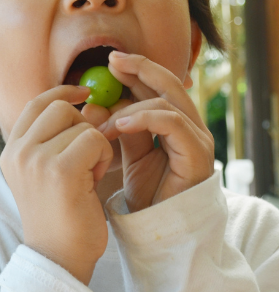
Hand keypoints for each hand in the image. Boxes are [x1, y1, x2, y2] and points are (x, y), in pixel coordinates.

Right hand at [1, 84, 114, 284]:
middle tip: (88, 157)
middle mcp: (18, 152)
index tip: (84, 93)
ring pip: (80, 123)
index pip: (36, 103)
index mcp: (12, 151)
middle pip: (60, 108)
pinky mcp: (59, 170)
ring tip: (91, 174)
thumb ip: (56, 140)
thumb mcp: (47, 173)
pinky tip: (96, 180)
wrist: (59, 259)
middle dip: (83, 125)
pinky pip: (94, 139)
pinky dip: (103, 157)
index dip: (62, 92)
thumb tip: (88, 102)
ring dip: (96, 145)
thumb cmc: (60, 217)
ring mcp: (36, 160)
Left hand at [96, 52, 213, 212]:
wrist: (158, 230)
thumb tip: (93, 104)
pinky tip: (119, 124)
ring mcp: (197, 139)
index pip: (157, 86)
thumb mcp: (124, 154)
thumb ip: (116, 127)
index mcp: (172, 124)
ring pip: (166, 102)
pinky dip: (144, 118)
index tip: (110, 61)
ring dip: (131, 105)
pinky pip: (171, 123)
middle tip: (112, 61)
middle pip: (168, 84)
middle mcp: (189, 127)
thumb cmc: (143, 194)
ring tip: (104, 122)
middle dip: (140, 69)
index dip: (136, 70)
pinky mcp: (198, 155)